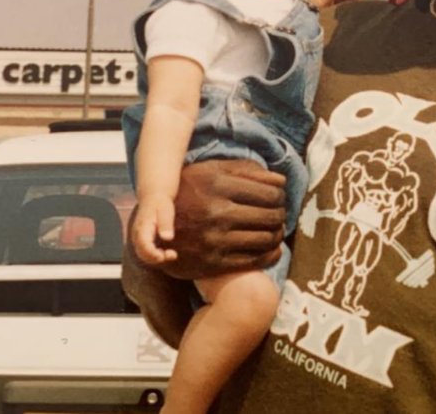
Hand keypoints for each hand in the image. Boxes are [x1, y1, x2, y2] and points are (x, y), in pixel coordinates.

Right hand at [133, 194, 177, 264]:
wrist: (153, 196)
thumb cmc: (160, 203)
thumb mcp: (166, 211)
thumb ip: (166, 224)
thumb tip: (167, 238)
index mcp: (142, 227)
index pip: (144, 246)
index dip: (153, 254)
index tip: (164, 256)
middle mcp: (137, 234)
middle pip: (142, 253)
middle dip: (156, 258)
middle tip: (172, 255)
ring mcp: (137, 237)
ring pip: (142, 254)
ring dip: (155, 258)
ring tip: (171, 254)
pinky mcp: (141, 239)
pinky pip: (144, 251)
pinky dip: (153, 255)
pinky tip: (164, 252)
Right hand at [162, 159, 287, 279]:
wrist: (154, 228)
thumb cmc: (189, 192)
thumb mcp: (210, 171)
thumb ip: (245, 170)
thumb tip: (281, 180)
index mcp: (217, 185)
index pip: (269, 193)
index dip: (280, 196)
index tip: (279, 197)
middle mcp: (215, 212)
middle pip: (271, 216)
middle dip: (281, 214)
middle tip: (279, 214)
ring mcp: (214, 240)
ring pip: (266, 239)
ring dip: (278, 234)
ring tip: (276, 229)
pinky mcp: (212, 263)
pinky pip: (256, 260)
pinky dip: (271, 254)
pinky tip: (272, 248)